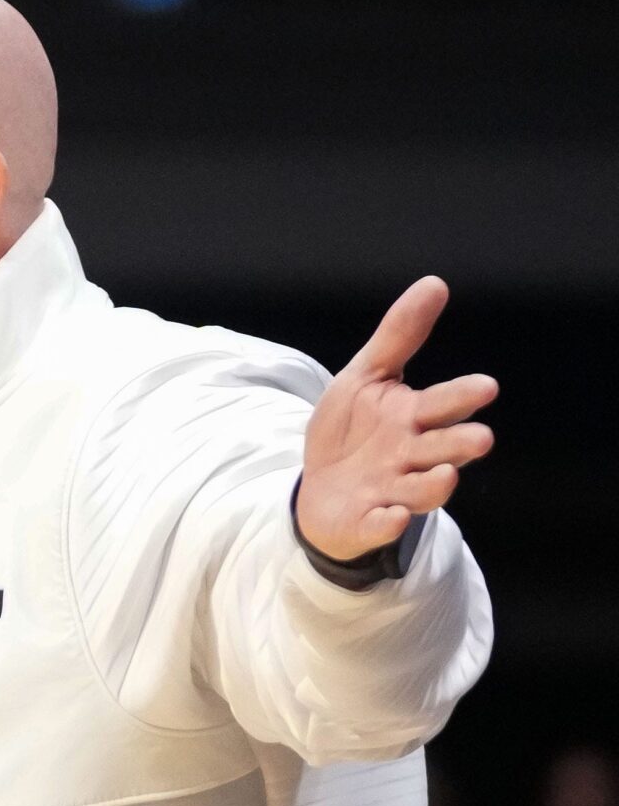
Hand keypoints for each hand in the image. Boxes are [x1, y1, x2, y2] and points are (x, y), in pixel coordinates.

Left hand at [296, 276, 496, 561]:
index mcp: (413, 418)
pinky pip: (381, 523)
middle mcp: (412, 455)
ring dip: (434, 483)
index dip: (462, 396)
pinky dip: (387, 520)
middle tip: (480, 439)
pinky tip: (391, 513)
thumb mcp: (366, 377)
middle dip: (461, 445)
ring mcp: (393, 490)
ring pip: (423, 490)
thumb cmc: (352, 429)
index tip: (485, 386)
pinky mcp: (369, 519)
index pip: (444, 404)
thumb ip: (399, 335)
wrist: (320, 488)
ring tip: (446, 474)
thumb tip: (435, 283)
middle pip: (444, 449)